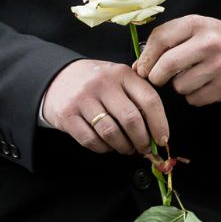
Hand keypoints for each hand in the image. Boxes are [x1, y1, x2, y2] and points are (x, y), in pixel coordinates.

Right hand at [42, 58, 169, 154]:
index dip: (160, 124)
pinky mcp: (67, 115)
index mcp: (121, 73)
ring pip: (111, 133)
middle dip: (142, 140)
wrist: (57, 79)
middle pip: (131, 119)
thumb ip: (137, 96)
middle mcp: (102, 83)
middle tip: (144, 148)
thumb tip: (158, 130)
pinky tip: (107, 146)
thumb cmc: (96, 84)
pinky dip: (103, 148)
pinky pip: (91, 140)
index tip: (162, 139)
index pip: (149, 100)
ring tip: (126, 148)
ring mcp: (83, 99)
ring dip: (123, 147)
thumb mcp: (118, 79)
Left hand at [133, 15, 220, 106]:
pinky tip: (202, 84)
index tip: (142, 68)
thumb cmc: (211, 40)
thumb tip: (138, 68)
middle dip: (157, 76)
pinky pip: (194, 99)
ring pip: (180, 86)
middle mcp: (210, 43)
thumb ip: (163, 43)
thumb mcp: (190, 30)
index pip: (160, 39)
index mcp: (196, 24)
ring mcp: (220, 66)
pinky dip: (193, 95)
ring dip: (179, 85)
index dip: (146, 57)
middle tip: (159, 77)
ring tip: (190, 76)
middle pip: (167, 65)